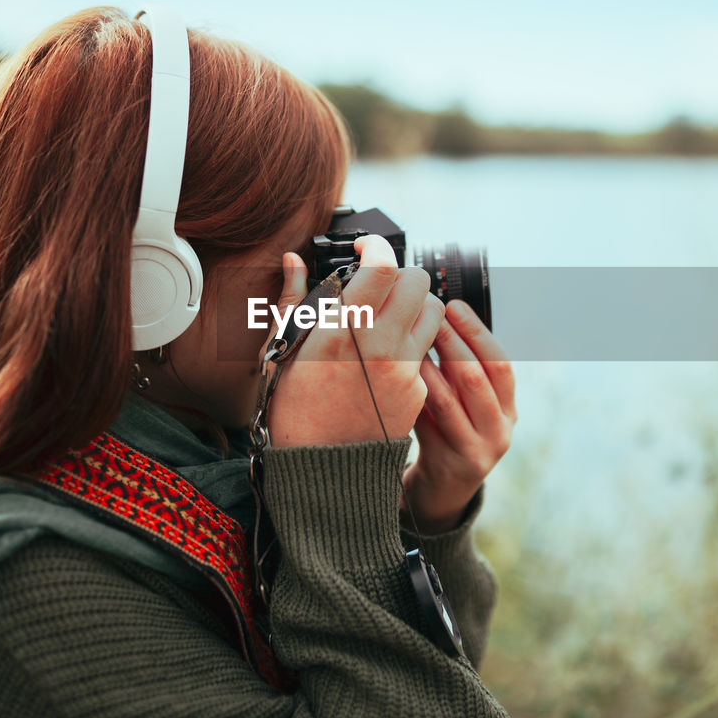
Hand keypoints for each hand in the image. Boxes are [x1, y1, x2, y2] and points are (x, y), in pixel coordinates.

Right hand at [266, 235, 446, 446]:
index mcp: (342, 331)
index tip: (366, 248)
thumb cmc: (293, 411)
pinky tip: (386, 355)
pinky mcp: (418, 390)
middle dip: (401, 274)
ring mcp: (404, 369)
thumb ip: (293, 300)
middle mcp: (380, 346)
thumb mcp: (283, 352)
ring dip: (416, 304)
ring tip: (390, 316)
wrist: (320, 471)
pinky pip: (427, 349)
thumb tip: (294, 261)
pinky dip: (412, 342)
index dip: (377, 246)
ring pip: (434, 311)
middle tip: (380, 285)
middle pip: (418, 281)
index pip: (381, 267)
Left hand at [402, 300, 515, 533]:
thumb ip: (462, 370)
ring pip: (451, 401)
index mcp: (508, 409)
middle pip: (478, 378)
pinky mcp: (450, 464)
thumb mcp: (468, 404)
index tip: (453, 306)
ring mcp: (477, 450)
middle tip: (428, 317)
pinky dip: (414, 398)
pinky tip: (399, 379)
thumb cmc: (451, 432)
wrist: (443, 490)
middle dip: (452, 343)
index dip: (477, 332)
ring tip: (410, 343)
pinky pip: (428, 424)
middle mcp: (500, 430)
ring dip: (429, 368)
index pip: (500, 364)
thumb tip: (440, 314)